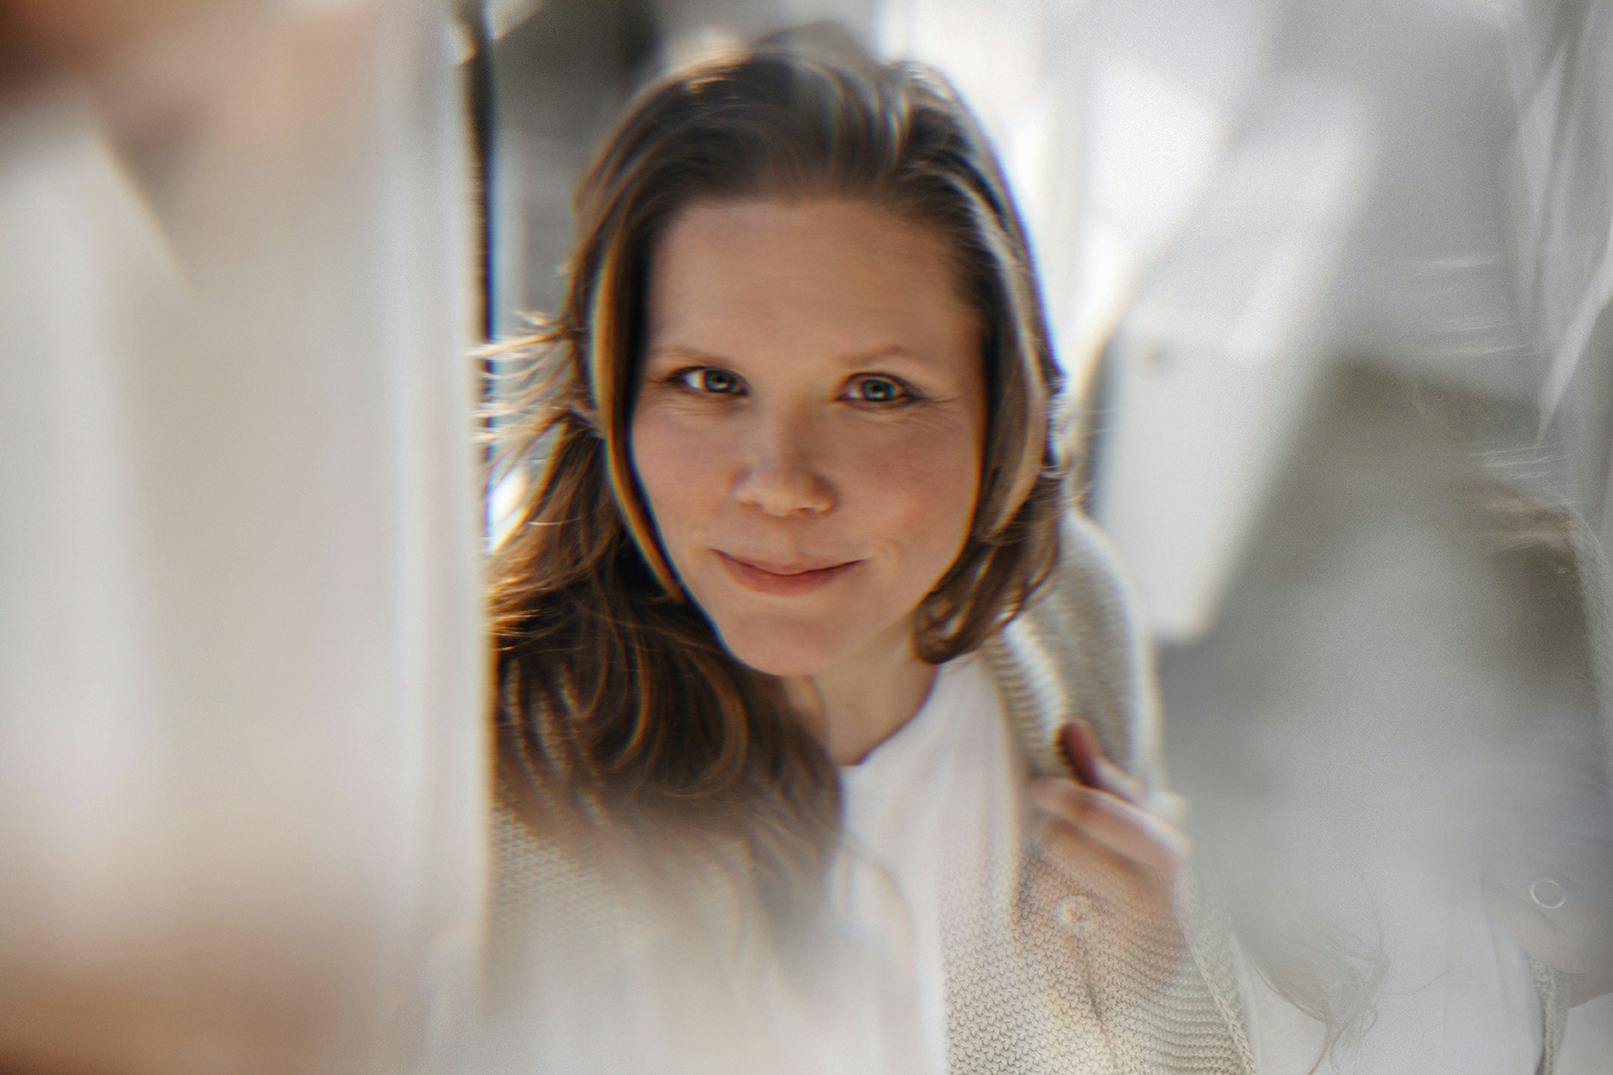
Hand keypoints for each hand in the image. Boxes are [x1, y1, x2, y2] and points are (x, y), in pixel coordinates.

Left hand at [1026, 720, 1192, 973]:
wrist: (1153, 968)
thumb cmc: (1140, 876)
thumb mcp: (1138, 826)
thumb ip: (1105, 780)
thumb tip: (1071, 728)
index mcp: (1165, 853)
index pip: (1101, 814)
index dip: (1064, 797)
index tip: (1042, 788)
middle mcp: (1149, 899)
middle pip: (1061, 845)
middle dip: (1048, 835)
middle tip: (1049, 835)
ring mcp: (1118, 940)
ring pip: (1043, 883)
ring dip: (1041, 876)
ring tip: (1065, 884)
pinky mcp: (1084, 970)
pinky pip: (1033, 924)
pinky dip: (1035, 915)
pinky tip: (1059, 919)